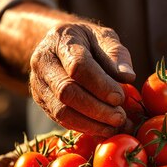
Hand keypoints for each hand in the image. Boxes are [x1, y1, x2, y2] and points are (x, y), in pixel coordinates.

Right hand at [29, 22, 135, 136]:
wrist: (57, 45)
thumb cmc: (86, 41)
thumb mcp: (104, 37)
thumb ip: (116, 54)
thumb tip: (128, 77)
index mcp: (61, 39)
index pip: (78, 66)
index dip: (100, 85)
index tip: (119, 98)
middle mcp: (43, 61)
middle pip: (66, 91)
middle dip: (96, 108)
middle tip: (120, 118)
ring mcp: (38, 83)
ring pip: (60, 110)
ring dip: (90, 123)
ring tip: (115, 127)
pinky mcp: (40, 101)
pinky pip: (60, 119)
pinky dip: (83, 127)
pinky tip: (103, 129)